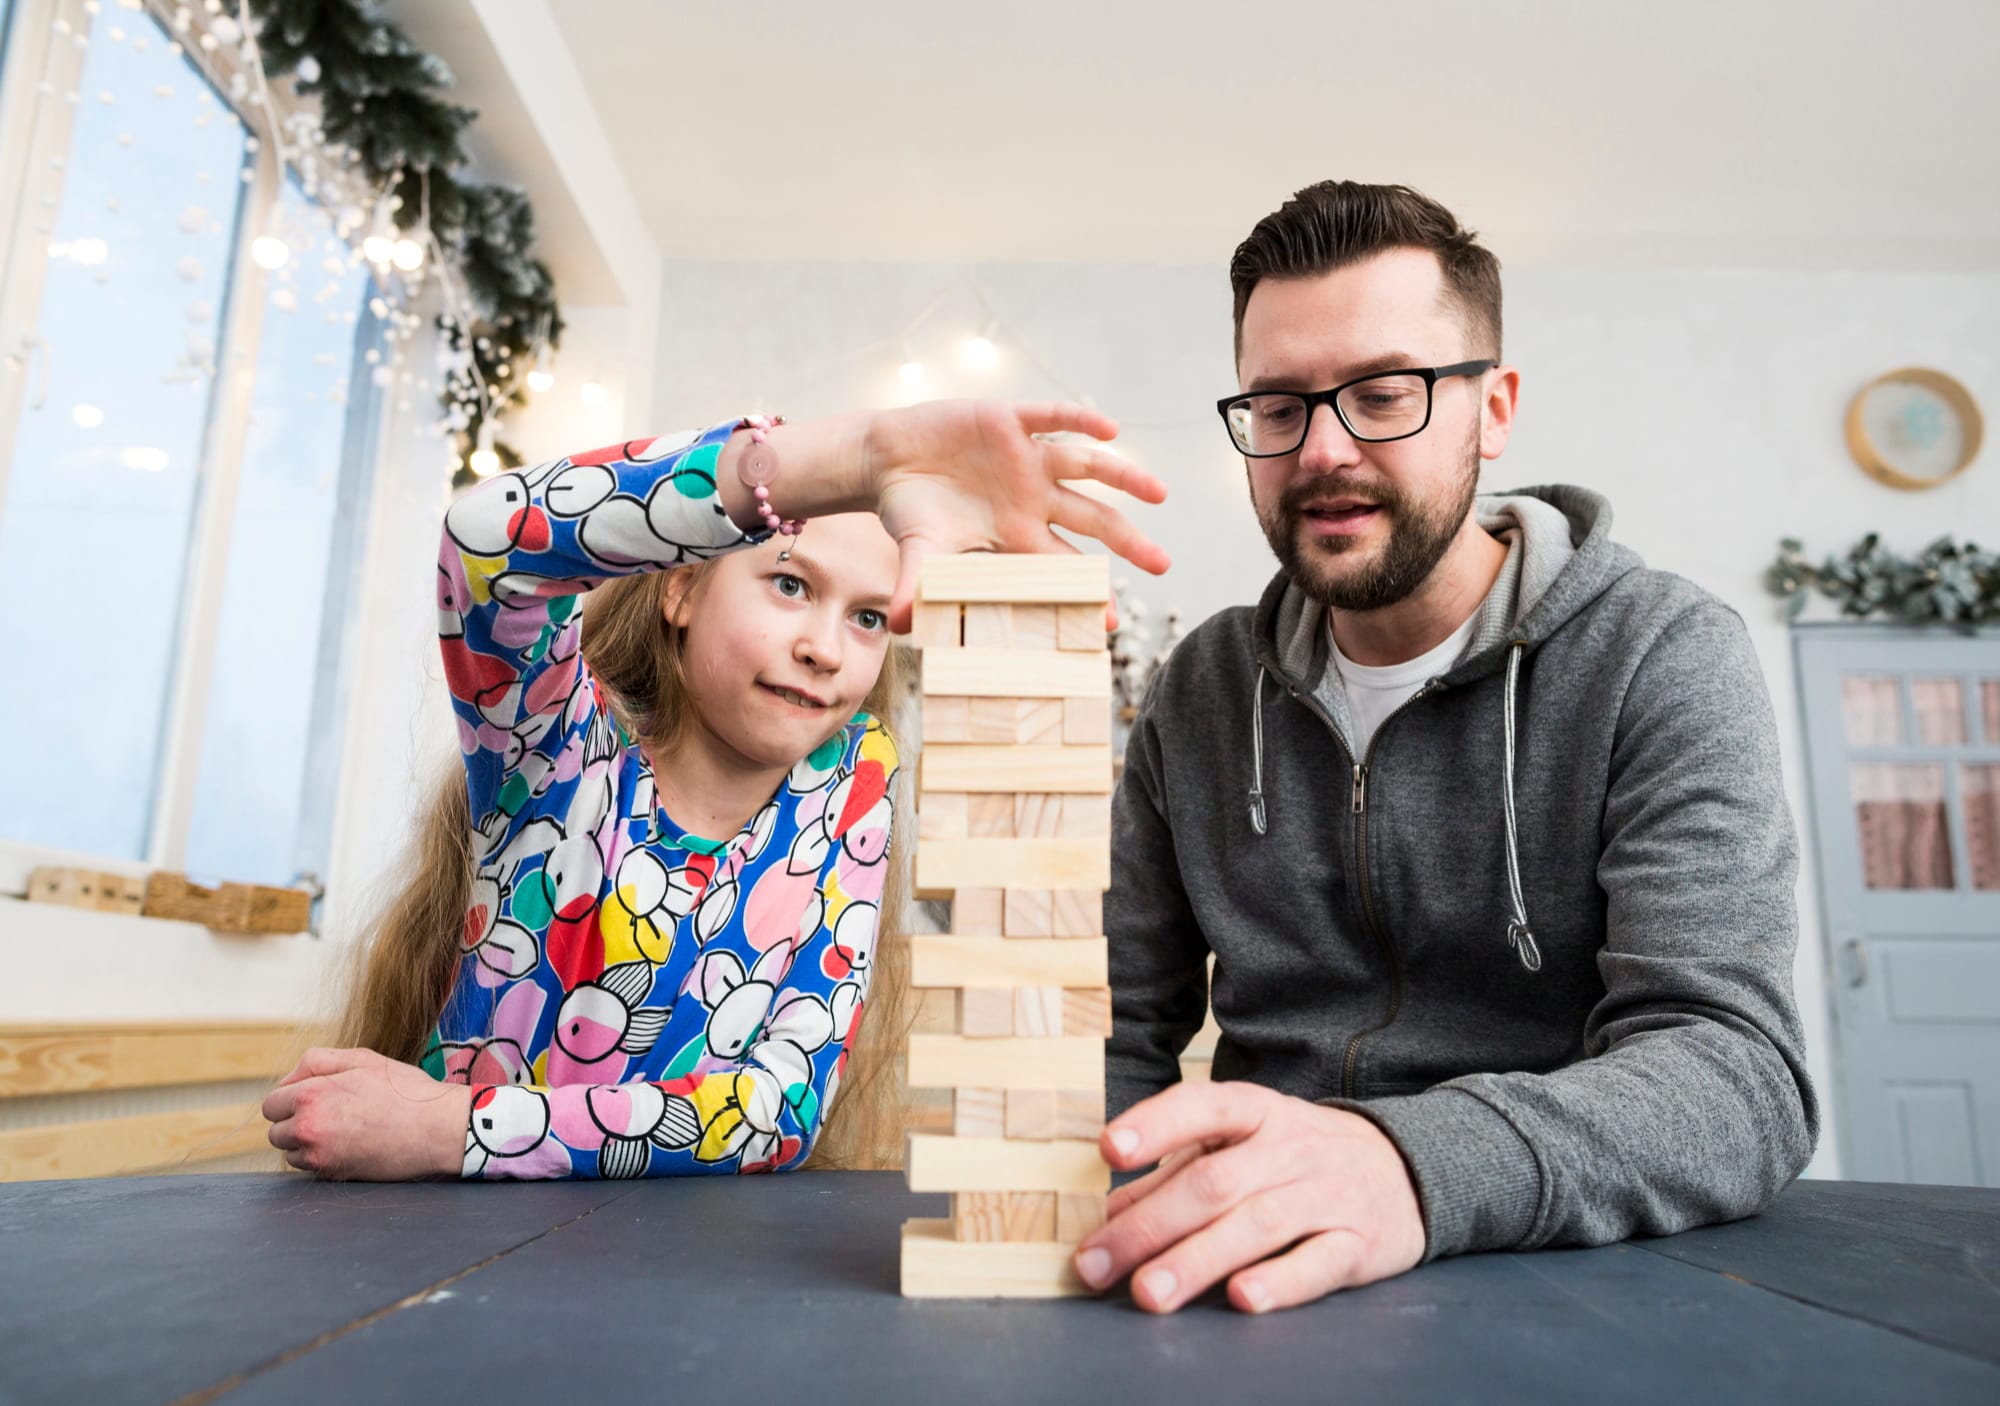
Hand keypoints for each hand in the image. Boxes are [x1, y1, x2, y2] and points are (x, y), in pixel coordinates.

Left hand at [262, 1047, 471, 1180]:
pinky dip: (321, 1158)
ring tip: (340, 1129)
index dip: (289, 1099)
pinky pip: (310, 1168)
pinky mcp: (333, 1175)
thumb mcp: (363, 1059)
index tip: (310, 1097)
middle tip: (327, 1113)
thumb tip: (288, 1079)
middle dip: (294, 1122)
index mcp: (311, 1095)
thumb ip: (318, 1060)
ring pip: (291, 1153)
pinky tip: (348, 1144)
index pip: (271, 1104)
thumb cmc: (405, 1091)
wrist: (436, 1129)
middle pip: (276, 1131)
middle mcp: (308, 1128)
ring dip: (305, 1143)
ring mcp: (320, 1156)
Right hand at [862, 400, 1170, 632]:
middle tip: (1162, 564)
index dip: (1089, 591)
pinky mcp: (1010, 420)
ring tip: (1157, 492)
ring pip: (1088, 467)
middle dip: (1129, 542)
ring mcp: (1027, 458)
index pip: (1064, 567)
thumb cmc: (909, 509)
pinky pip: (1053, 418)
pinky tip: (1110, 431)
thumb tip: (897, 626)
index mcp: (1017, 534)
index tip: (1110, 621)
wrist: (888, 457)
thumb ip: (914, 585)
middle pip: (1093, 521)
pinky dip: (1079, 421)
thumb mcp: (917, 548)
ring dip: (1125, 477)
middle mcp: (1033, 498)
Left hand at [1073, 1082, 1425, 1313]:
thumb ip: (1175, 1176)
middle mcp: (1291, 1148)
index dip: (1155, 1125)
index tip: (1108, 1149)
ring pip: (1258, 1225)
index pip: (1203, 1107)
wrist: (1404, 1168)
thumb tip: (1108, 1214)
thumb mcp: (1241, 1147)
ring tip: (1149, 1293)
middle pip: (1215, 1183)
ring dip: (1198, 1261)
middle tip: (1096, 1265)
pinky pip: (1319, 1262)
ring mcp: (1328, 1194)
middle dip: (1150, 1227)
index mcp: (1257, 1112)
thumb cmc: (1297, 1158)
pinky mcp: (1359, 1244)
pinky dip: (1281, 1282)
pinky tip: (1242, 1298)